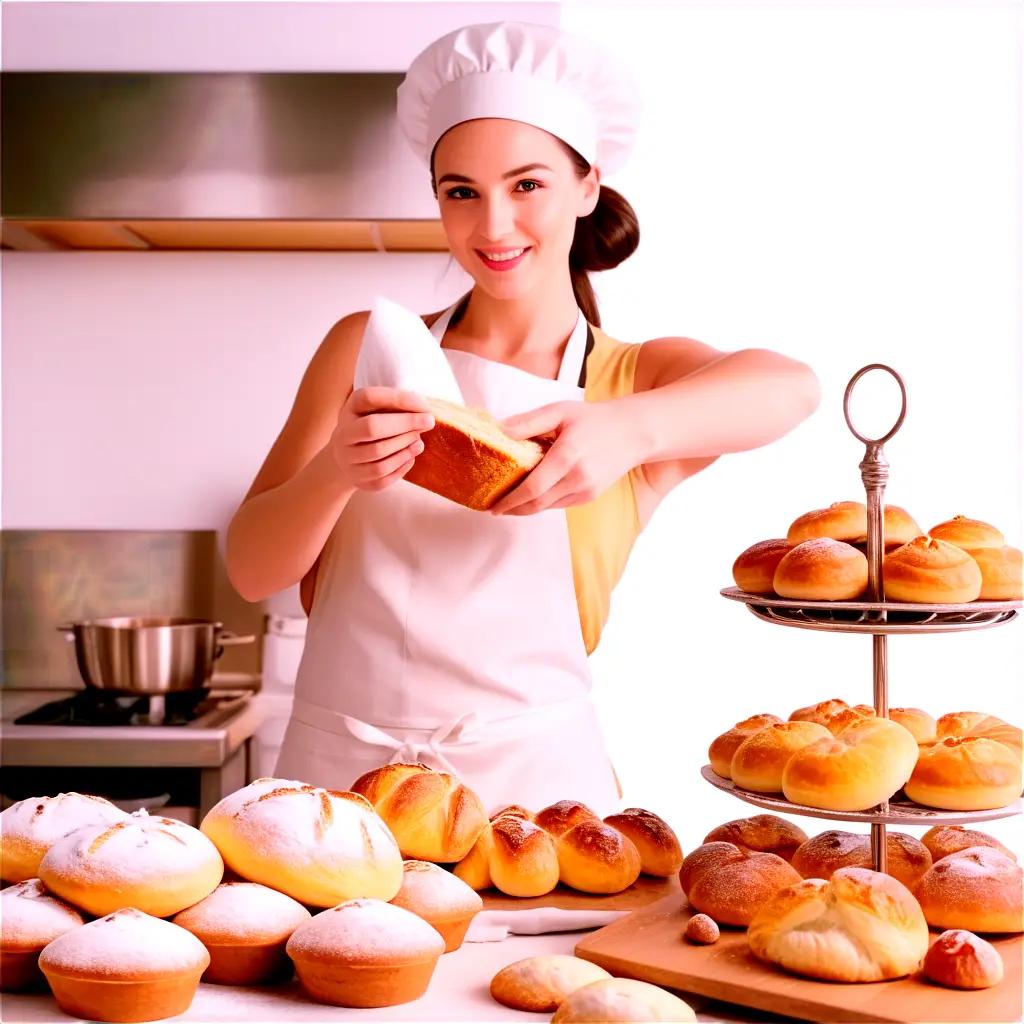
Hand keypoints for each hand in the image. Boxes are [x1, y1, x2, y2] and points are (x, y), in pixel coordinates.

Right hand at [330, 387, 434, 491]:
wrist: (346, 459)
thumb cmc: (371, 427)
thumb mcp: (377, 410)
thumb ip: (397, 407)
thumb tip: (424, 411)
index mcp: (350, 409)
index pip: (369, 398)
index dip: (400, 400)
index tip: (425, 406)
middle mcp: (343, 433)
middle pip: (372, 427)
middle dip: (405, 423)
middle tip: (429, 422)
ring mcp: (348, 459)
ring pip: (378, 453)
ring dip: (405, 446)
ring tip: (419, 442)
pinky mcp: (358, 480)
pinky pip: (382, 476)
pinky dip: (401, 465)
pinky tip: (411, 456)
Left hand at [489, 400, 638, 514]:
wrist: (633, 432)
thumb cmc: (593, 419)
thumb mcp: (559, 411)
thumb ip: (529, 422)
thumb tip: (500, 431)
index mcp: (566, 456)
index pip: (532, 488)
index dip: (509, 500)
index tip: (492, 505)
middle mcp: (577, 478)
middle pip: (537, 504)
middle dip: (513, 509)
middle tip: (494, 508)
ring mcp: (586, 490)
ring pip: (548, 507)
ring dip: (526, 508)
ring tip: (508, 503)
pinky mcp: (590, 496)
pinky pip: (560, 504)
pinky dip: (543, 503)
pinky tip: (532, 496)